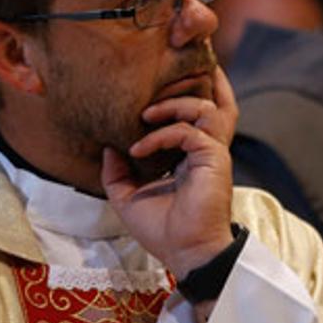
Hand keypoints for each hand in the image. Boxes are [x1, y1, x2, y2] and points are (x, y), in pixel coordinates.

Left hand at [101, 66, 237, 279]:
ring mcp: (212, 152)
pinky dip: (162, 134)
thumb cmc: (161, 229)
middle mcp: (205, 148)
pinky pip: (190, 131)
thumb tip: (105, 146)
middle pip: (216, 99)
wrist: (183, 253)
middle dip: (197, 78)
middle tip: (166, 69)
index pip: (196, 112)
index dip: (182, 93)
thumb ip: (115, 171)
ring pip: (205, 106)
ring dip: (172, 105)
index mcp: (191, 154)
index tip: (150, 88)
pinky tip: (140, 149)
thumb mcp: (127, 196)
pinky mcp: (213, 158)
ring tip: (143, 116)